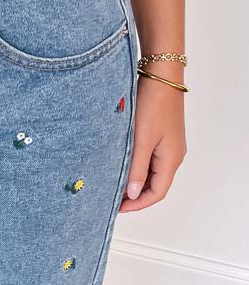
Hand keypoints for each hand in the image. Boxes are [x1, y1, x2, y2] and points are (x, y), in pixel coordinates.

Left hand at [120, 75, 186, 211]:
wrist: (160, 75)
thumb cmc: (153, 104)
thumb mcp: (142, 141)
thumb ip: (137, 168)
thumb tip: (133, 194)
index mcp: (171, 159)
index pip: (157, 193)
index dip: (138, 204)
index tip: (117, 209)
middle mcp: (173, 155)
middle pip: (154, 184)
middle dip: (134, 195)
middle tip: (111, 198)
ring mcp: (167, 145)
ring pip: (150, 172)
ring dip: (134, 180)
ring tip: (113, 183)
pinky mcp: (160, 135)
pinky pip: (148, 158)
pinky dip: (135, 166)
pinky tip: (120, 165)